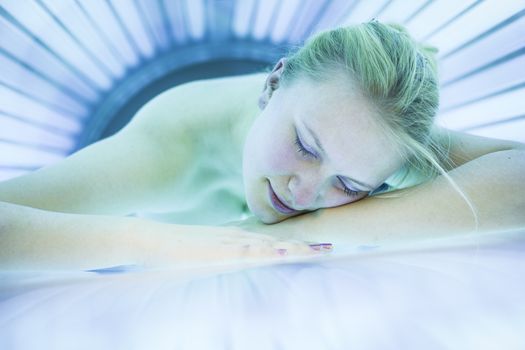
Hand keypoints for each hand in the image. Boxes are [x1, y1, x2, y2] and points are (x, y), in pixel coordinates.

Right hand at [135, 221, 332, 268]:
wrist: (145, 238)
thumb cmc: (171, 248)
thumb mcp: (202, 252)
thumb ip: (220, 252)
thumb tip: (237, 258)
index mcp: (234, 239)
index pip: (272, 240)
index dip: (296, 242)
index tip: (318, 246)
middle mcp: (235, 239)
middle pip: (275, 241)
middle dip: (303, 245)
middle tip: (332, 246)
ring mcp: (225, 243)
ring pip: (266, 245)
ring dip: (292, 248)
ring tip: (317, 250)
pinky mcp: (213, 250)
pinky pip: (242, 251)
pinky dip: (263, 252)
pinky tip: (280, 253)